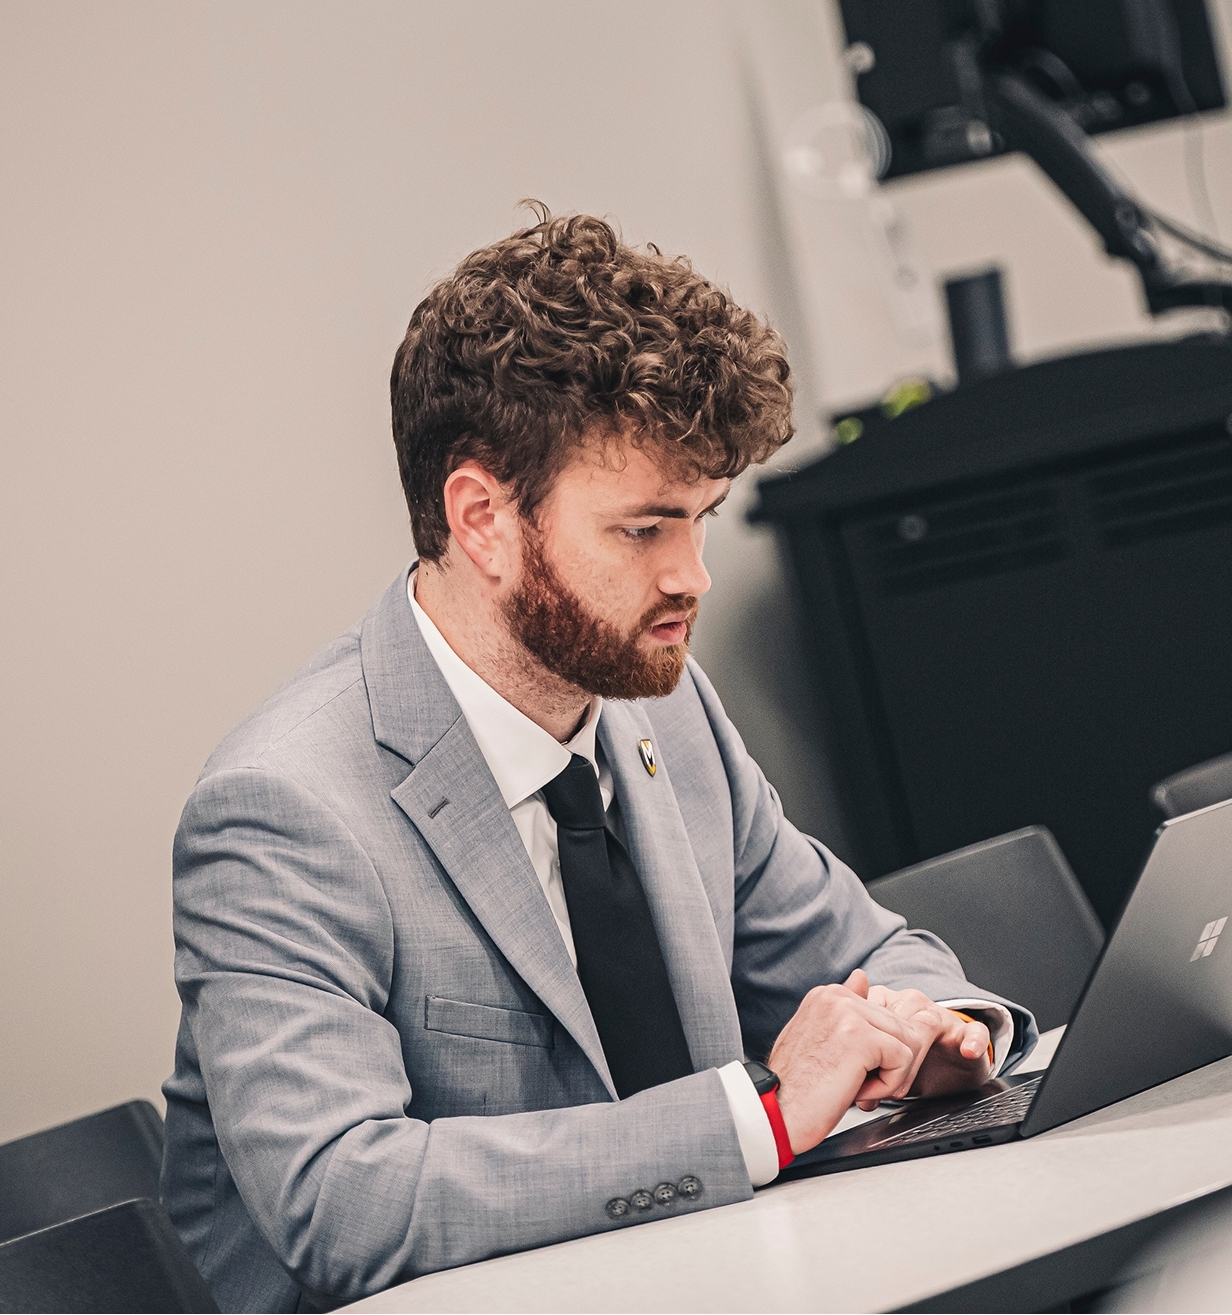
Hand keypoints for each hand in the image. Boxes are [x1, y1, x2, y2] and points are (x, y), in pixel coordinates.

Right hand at [767, 971, 939, 1154]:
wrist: (775, 1113)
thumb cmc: (795, 1086)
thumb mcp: (816, 1036)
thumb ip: (842, 1008)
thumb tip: (861, 976)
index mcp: (828, 995)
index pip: (884, 1016)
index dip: (879, 1053)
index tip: (850, 1070)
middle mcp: (837, 996)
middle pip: (899, 1027)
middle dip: (888, 1063)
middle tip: (855, 1084)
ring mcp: (849, 1014)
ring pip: (907, 1042)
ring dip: (890, 1074)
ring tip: (855, 1087)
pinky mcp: (862, 1038)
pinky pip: (904, 1060)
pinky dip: (889, 1085)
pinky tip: (858, 1092)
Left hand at [860, 978, 992, 1107]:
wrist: (946, 1067)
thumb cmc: (908, 1063)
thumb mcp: (880, 1066)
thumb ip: (865, 1071)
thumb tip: (857, 1097)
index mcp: (884, 1004)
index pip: (868, 1013)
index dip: (862, 1048)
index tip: (860, 1078)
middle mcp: (911, 1004)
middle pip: (896, 1021)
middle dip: (886, 1059)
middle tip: (880, 1091)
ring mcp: (940, 1016)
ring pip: (927, 1024)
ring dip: (913, 1058)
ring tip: (902, 1089)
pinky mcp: (967, 1032)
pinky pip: (973, 1030)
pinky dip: (972, 1039)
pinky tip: (968, 1050)